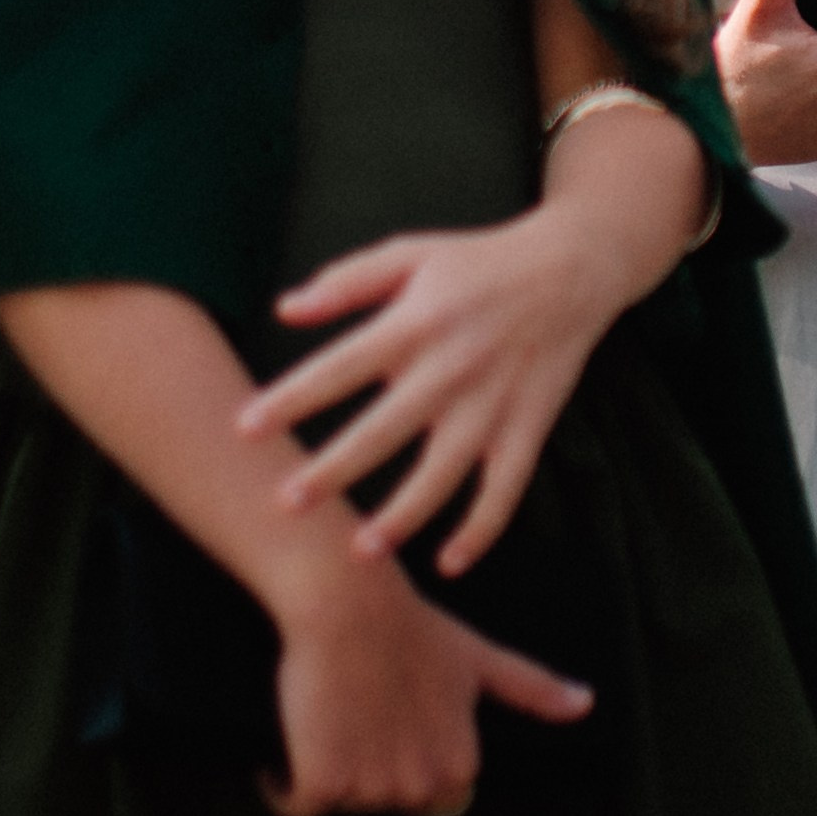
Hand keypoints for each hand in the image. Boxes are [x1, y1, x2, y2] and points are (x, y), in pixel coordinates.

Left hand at [240, 209, 618, 578]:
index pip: (340, 366)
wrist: (572, 267)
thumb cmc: (478, 260)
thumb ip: (349, 281)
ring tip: (360, 552)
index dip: (291, 398)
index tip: (244, 428)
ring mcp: (492, 403)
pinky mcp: (528, 426)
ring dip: (402, 516)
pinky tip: (449, 562)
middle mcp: (451, 367)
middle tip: (286, 503)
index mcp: (415, 321)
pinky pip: (505, 489)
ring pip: (442, 473)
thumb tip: (285, 308)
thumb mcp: (412, 253)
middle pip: (383, 430)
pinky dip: (481, 529)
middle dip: (333, 470)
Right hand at [263, 544, 590, 815]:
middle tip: (357, 709)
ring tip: (328, 712)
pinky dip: (282, 784)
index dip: (401, 752)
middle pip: (379, 800)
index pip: (424, 794)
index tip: (389, 714)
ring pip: (339, 800)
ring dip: (326, 768)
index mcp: (459, 766)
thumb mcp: (478, 658)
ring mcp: (372, 788)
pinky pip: (294, 803)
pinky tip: (282, 750)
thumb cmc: (411, 627)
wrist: (348, 605)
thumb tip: (586, 704)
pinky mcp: (322, 783)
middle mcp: (421, 786)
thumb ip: (531, 689)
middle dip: (366, 765)